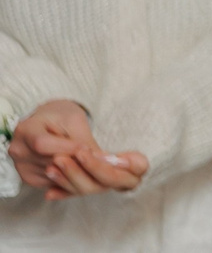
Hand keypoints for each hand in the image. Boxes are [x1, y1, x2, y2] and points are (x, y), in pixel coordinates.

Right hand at [7, 101, 145, 200]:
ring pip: (52, 176)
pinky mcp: (28, 177)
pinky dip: (69, 179)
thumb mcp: (75, 121)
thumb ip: (84, 141)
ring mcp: (21, 166)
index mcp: (26, 129)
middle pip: (48, 162)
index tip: (88, 149)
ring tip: (97, 170)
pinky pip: (51, 182)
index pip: (43, 144)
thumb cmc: (62, 116)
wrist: (48, 122)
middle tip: (101, 164)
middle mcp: (18, 150)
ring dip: (76, 174)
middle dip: (76, 164)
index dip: (66, 148)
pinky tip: (85, 175)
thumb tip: (105, 161)